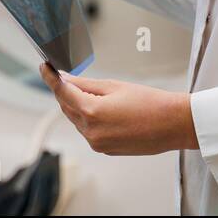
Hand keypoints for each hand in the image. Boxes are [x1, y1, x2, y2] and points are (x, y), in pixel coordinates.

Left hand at [39, 63, 199, 154]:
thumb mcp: (114, 86)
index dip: (50, 78)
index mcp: (92, 113)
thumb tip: (66, 80)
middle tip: (65, 75)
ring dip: (77, 105)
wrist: (173, 125)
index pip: (62, 93)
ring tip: (90, 91)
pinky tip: (101, 108)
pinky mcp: (105, 150)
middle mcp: (91, 132)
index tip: (44, 67)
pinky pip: (88, 131)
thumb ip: (86, 84)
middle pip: (67, 108)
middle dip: (65, 92)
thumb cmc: (149, 102)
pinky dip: (89, 118)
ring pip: (77, 120)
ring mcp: (97, 144)